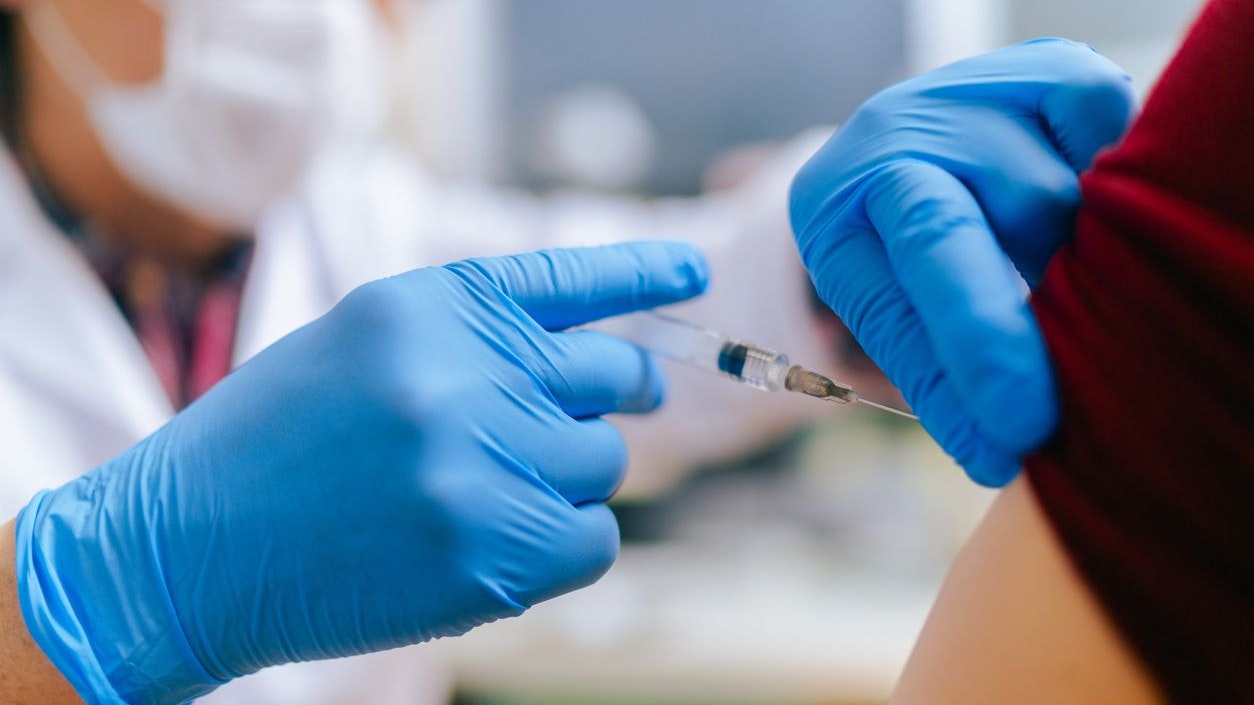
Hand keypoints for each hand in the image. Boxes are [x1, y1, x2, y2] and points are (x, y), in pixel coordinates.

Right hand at [14, 243, 707, 704]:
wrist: (190, 544)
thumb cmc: (277, 441)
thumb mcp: (366, 344)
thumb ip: (474, 338)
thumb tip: (592, 362)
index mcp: (433, 306)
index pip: (571, 277)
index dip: (645, 274)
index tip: (695, 273)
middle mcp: (468, 371)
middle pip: (618, 378)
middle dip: (623, 395)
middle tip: (607, 410)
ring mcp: (482, 462)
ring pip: (603, 463)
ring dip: (565, 477)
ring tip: (484, 492)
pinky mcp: (492, 552)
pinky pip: (595, 538)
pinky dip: (564, 543)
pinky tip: (497, 543)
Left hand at [790, 39, 1134, 485]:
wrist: (931, 133)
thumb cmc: (910, 245)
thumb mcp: (896, 301)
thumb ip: (937, 362)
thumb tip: (1005, 453)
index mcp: (834, 207)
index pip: (893, 304)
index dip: (948, 380)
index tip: (1000, 447)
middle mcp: (890, 139)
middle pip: (945, 239)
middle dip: (991, 336)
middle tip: (1032, 422)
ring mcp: (964, 95)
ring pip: (1046, 204)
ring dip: (1070, 263)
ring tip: (1059, 279)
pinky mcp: (1046, 67)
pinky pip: (1104, 133)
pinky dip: (1108, 180)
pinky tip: (1083, 200)